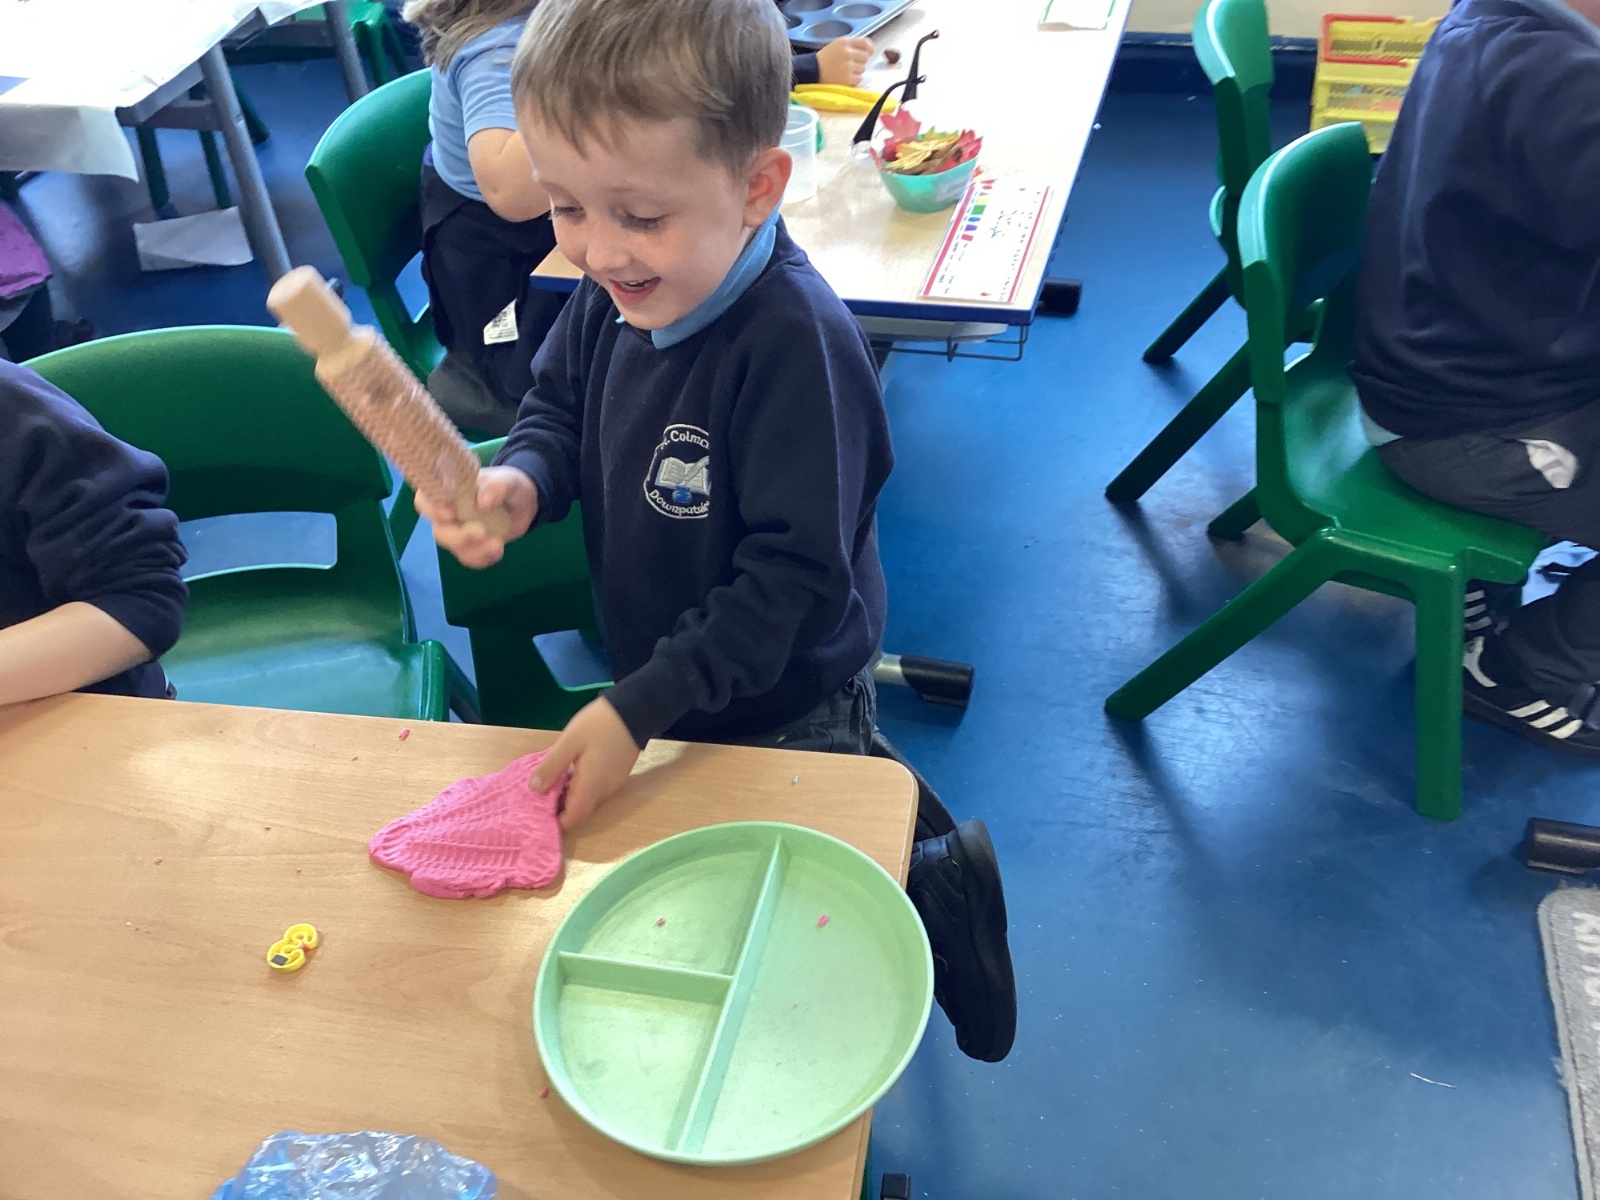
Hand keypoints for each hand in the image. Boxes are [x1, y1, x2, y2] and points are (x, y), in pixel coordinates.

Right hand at [415, 466, 536, 567]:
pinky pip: (469, 558)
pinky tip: (499, 550)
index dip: (431, 508)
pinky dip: (483, 558)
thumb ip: (496, 487)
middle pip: (438, 530)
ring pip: (454, 548)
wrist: (524, 504)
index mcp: (448, 491)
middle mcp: (447, 513)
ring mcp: (458, 532)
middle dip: (457, 536)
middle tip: (481, 532)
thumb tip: (482, 502)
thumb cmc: (508, 486)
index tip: (451, 513)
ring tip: (498, 544)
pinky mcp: (471, 547)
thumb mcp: (508, 481)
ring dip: (474, 550)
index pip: (424, 499)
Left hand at [531, 698, 640, 830]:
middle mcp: (603, 791)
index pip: (573, 819)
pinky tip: (573, 769)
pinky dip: (582, 785)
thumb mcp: (569, 742)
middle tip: (541, 792)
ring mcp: (613, 783)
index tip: (538, 812)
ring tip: (553, 778)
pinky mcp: (617, 774)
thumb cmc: (599, 725)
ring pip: (588, 798)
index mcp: (590, 786)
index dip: (556, 821)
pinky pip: (596, 787)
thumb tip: (534, 789)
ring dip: (571, 794)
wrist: (635, 710)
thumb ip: (551, 766)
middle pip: (580, 810)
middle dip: (560, 806)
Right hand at [816, 36, 872, 85]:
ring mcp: (847, 66)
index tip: (870, 53)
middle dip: (860, 61)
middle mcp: (847, 53)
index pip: (864, 43)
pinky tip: (844, 78)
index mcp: (844, 42)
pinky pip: (859, 79)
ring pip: (863, 68)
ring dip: (856, 71)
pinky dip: (853, 80)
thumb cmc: (825, 59)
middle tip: (850, 64)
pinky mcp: (847, 79)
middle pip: (865, 57)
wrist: (812, 71)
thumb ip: (852, 45)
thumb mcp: (836, 45)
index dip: (869, 48)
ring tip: (845, 71)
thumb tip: (870, 51)